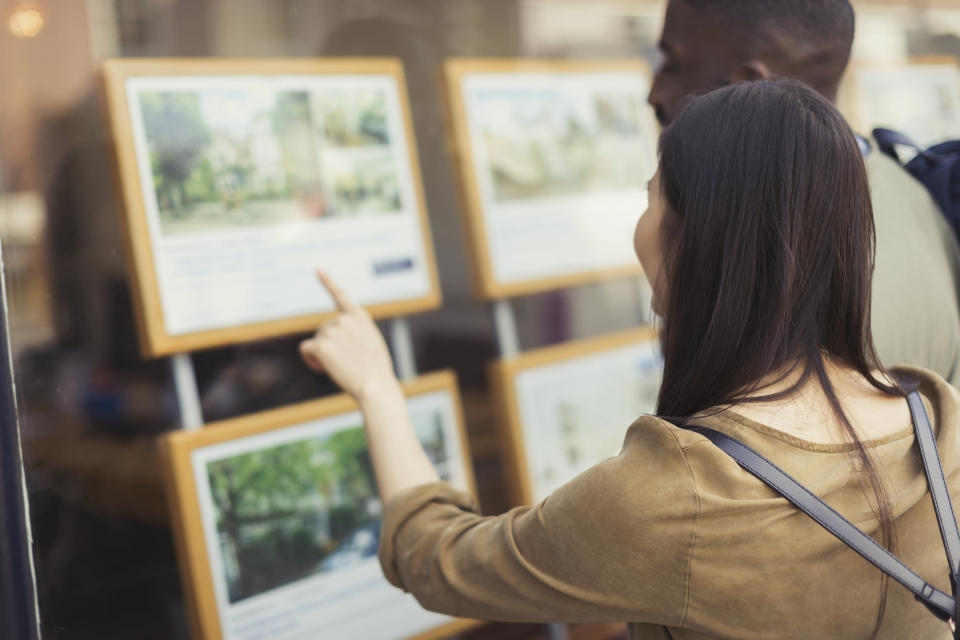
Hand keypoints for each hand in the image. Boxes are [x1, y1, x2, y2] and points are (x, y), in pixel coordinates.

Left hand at [299, 271, 397, 400]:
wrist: (376, 386)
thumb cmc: (375, 371)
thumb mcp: (370, 345)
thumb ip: (353, 335)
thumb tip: (332, 340)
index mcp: (360, 317)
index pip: (341, 296)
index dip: (327, 282)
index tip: (317, 270)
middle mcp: (345, 319)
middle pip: (323, 329)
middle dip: (327, 345)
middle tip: (343, 362)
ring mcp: (333, 330)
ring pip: (316, 341)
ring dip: (321, 354)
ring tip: (340, 367)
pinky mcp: (322, 344)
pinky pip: (306, 349)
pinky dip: (310, 359)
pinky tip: (323, 367)